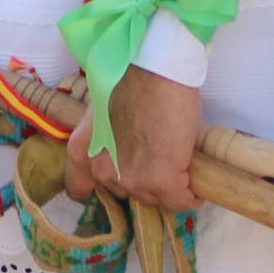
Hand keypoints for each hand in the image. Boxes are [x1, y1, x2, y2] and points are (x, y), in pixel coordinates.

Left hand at [63, 70, 203, 212]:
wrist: (154, 71)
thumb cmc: (133, 82)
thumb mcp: (105, 115)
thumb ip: (108, 140)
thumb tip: (128, 150)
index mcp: (82, 151)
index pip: (78, 190)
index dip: (105, 186)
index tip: (124, 178)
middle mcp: (100, 170)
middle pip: (129, 193)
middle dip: (147, 182)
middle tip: (163, 161)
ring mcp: (130, 179)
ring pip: (156, 198)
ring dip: (169, 188)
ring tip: (180, 165)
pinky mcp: (160, 181)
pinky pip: (180, 200)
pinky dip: (190, 194)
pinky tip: (195, 181)